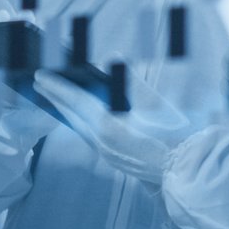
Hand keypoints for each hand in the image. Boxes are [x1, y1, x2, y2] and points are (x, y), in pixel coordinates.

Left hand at [35, 70, 195, 183]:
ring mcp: (107, 153)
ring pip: (79, 128)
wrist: (188, 171)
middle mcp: (103, 142)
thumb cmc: (177, 136)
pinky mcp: (113, 159)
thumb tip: (114, 57)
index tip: (41, 75)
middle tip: (40, 83)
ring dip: (66, 111)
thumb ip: (132, 79)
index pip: (77, 101)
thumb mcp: (156, 103)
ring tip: (55, 98)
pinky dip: (79, 123)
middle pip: (72, 116)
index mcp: (111, 126)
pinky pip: (88, 137)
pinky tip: (78, 117)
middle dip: (56, 99)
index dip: (58, 87)